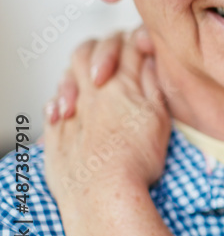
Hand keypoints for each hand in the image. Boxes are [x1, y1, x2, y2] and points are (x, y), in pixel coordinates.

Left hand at [44, 29, 170, 215]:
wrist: (103, 195)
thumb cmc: (136, 161)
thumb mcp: (160, 117)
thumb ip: (153, 83)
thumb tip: (150, 59)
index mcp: (120, 83)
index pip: (125, 44)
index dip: (136, 40)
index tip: (146, 48)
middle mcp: (90, 91)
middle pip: (87, 52)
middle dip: (100, 48)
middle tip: (114, 58)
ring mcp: (69, 111)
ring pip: (66, 76)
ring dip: (78, 74)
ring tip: (92, 84)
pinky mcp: (55, 134)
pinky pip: (51, 105)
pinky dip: (61, 100)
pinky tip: (69, 108)